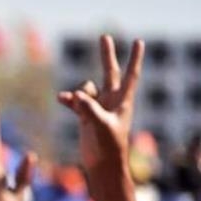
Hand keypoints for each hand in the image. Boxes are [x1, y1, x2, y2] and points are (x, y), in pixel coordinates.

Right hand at [58, 35, 143, 170]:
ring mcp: (98, 107)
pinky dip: (68, 100)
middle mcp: (112, 100)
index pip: (131, 74)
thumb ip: (89, 108)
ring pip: (86, 89)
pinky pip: (75, 102)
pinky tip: (61, 100)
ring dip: (79, 94)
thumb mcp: (100, 125)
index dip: (135, 58)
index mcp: (123, 101)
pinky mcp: (86, 116)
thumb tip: (76, 95)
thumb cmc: (108, 146)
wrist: (102, 164)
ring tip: (74, 105)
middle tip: (104, 36)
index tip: (138, 41)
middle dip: (106, 55)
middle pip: (110, 72)